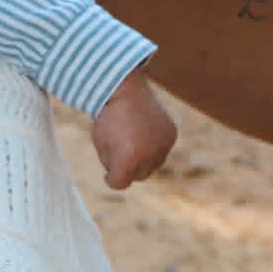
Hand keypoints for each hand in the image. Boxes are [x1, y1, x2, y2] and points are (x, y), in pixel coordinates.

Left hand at [90, 70, 176, 188]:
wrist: (124, 88)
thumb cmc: (108, 116)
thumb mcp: (101, 143)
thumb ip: (112, 164)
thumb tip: (126, 175)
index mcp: (127, 158)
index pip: (120, 184)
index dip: (111, 178)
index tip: (108, 173)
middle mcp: (148, 154)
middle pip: (139, 176)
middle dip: (130, 168)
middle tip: (121, 152)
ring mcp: (163, 145)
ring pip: (154, 165)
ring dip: (144, 159)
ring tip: (132, 141)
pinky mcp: (171, 135)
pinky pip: (163, 150)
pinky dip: (154, 146)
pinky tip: (144, 133)